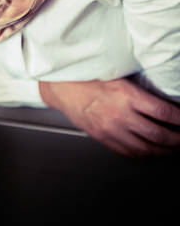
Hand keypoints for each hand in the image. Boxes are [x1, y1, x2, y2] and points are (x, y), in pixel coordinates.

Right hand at [38, 77, 179, 156]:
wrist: (62, 89)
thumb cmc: (88, 78)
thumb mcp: (118, 76)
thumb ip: (140, 91)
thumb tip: (164, 102)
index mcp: (125, 95)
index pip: (162, 113)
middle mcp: (120, 115)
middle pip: (159, 135)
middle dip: (178, 140)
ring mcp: (111, 131)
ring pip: (147, 149)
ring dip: (164, 150)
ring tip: (173, 147)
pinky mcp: (104, 139)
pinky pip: (131, 153)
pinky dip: (145, 154)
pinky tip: (151, 151)